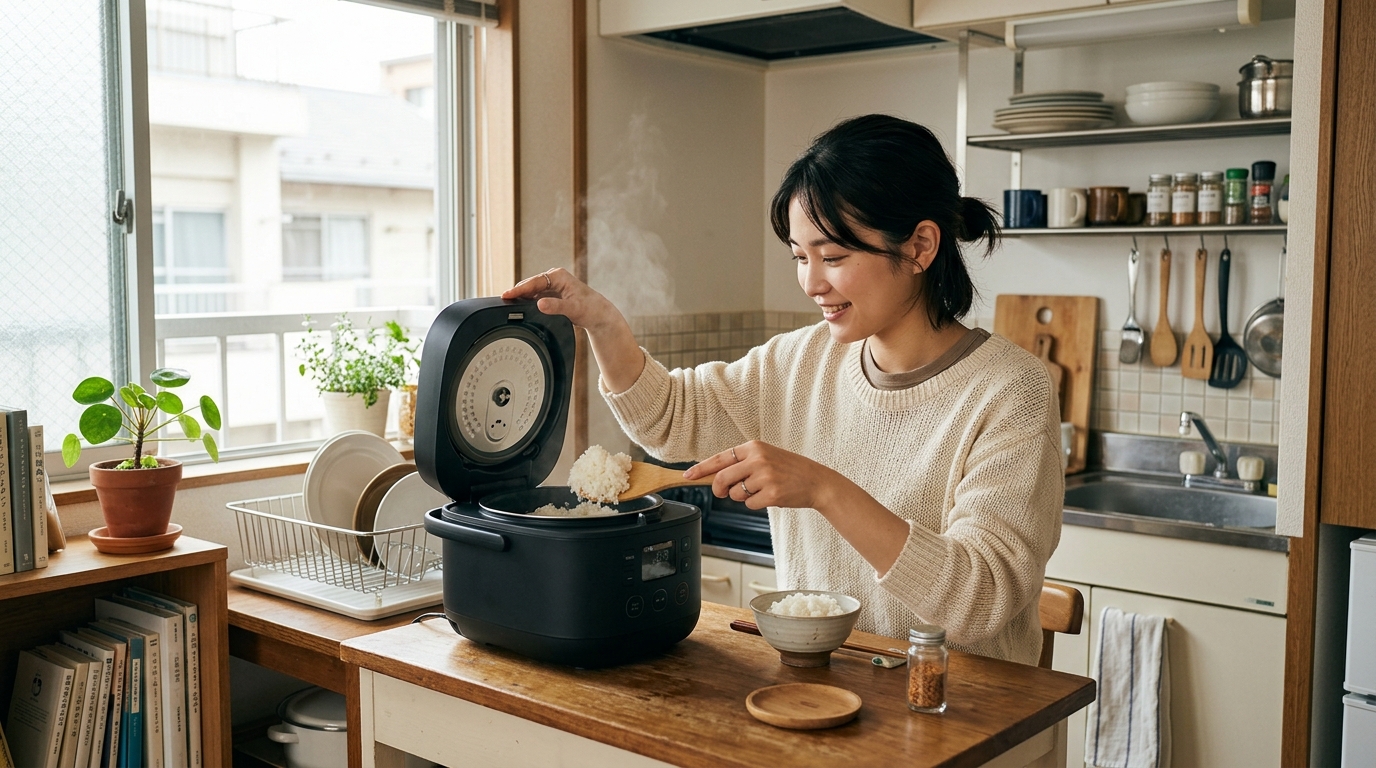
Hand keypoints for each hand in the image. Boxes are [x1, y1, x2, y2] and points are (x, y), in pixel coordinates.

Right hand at [503, 268, 644, 391]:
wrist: (599, 315)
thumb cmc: (590, 309)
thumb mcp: (572, 309)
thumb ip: (556, 307)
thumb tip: (540, 304)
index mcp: (558, 276)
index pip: (533, 282)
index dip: (518, 289)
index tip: (506, 295)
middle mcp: (554, 278)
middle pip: (529, 285)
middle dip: (517, 293)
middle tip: (501, 302)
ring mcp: (552, 286)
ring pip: (531, 291)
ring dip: (521, 298)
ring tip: (507, 306)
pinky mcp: (552, 295)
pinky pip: (535, 297)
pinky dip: (528, 302)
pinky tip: (521, 309)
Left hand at [683, 440, 845, 510]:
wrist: (816, 480)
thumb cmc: (789, 469)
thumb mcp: (765, 457)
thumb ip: (742, 464)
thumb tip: (714, 477)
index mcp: (754, 447)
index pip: (720, 458)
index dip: (701, 468)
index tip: (688, 475)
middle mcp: (757, 459)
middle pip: (722, 478)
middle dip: (719, 489)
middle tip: (724, 492)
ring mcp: (765, 477)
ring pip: (735, 494)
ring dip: (743, 497)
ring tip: (761, 490)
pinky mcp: (771, 494)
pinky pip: (749, 504)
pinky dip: (756, 504)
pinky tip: (770, 496)